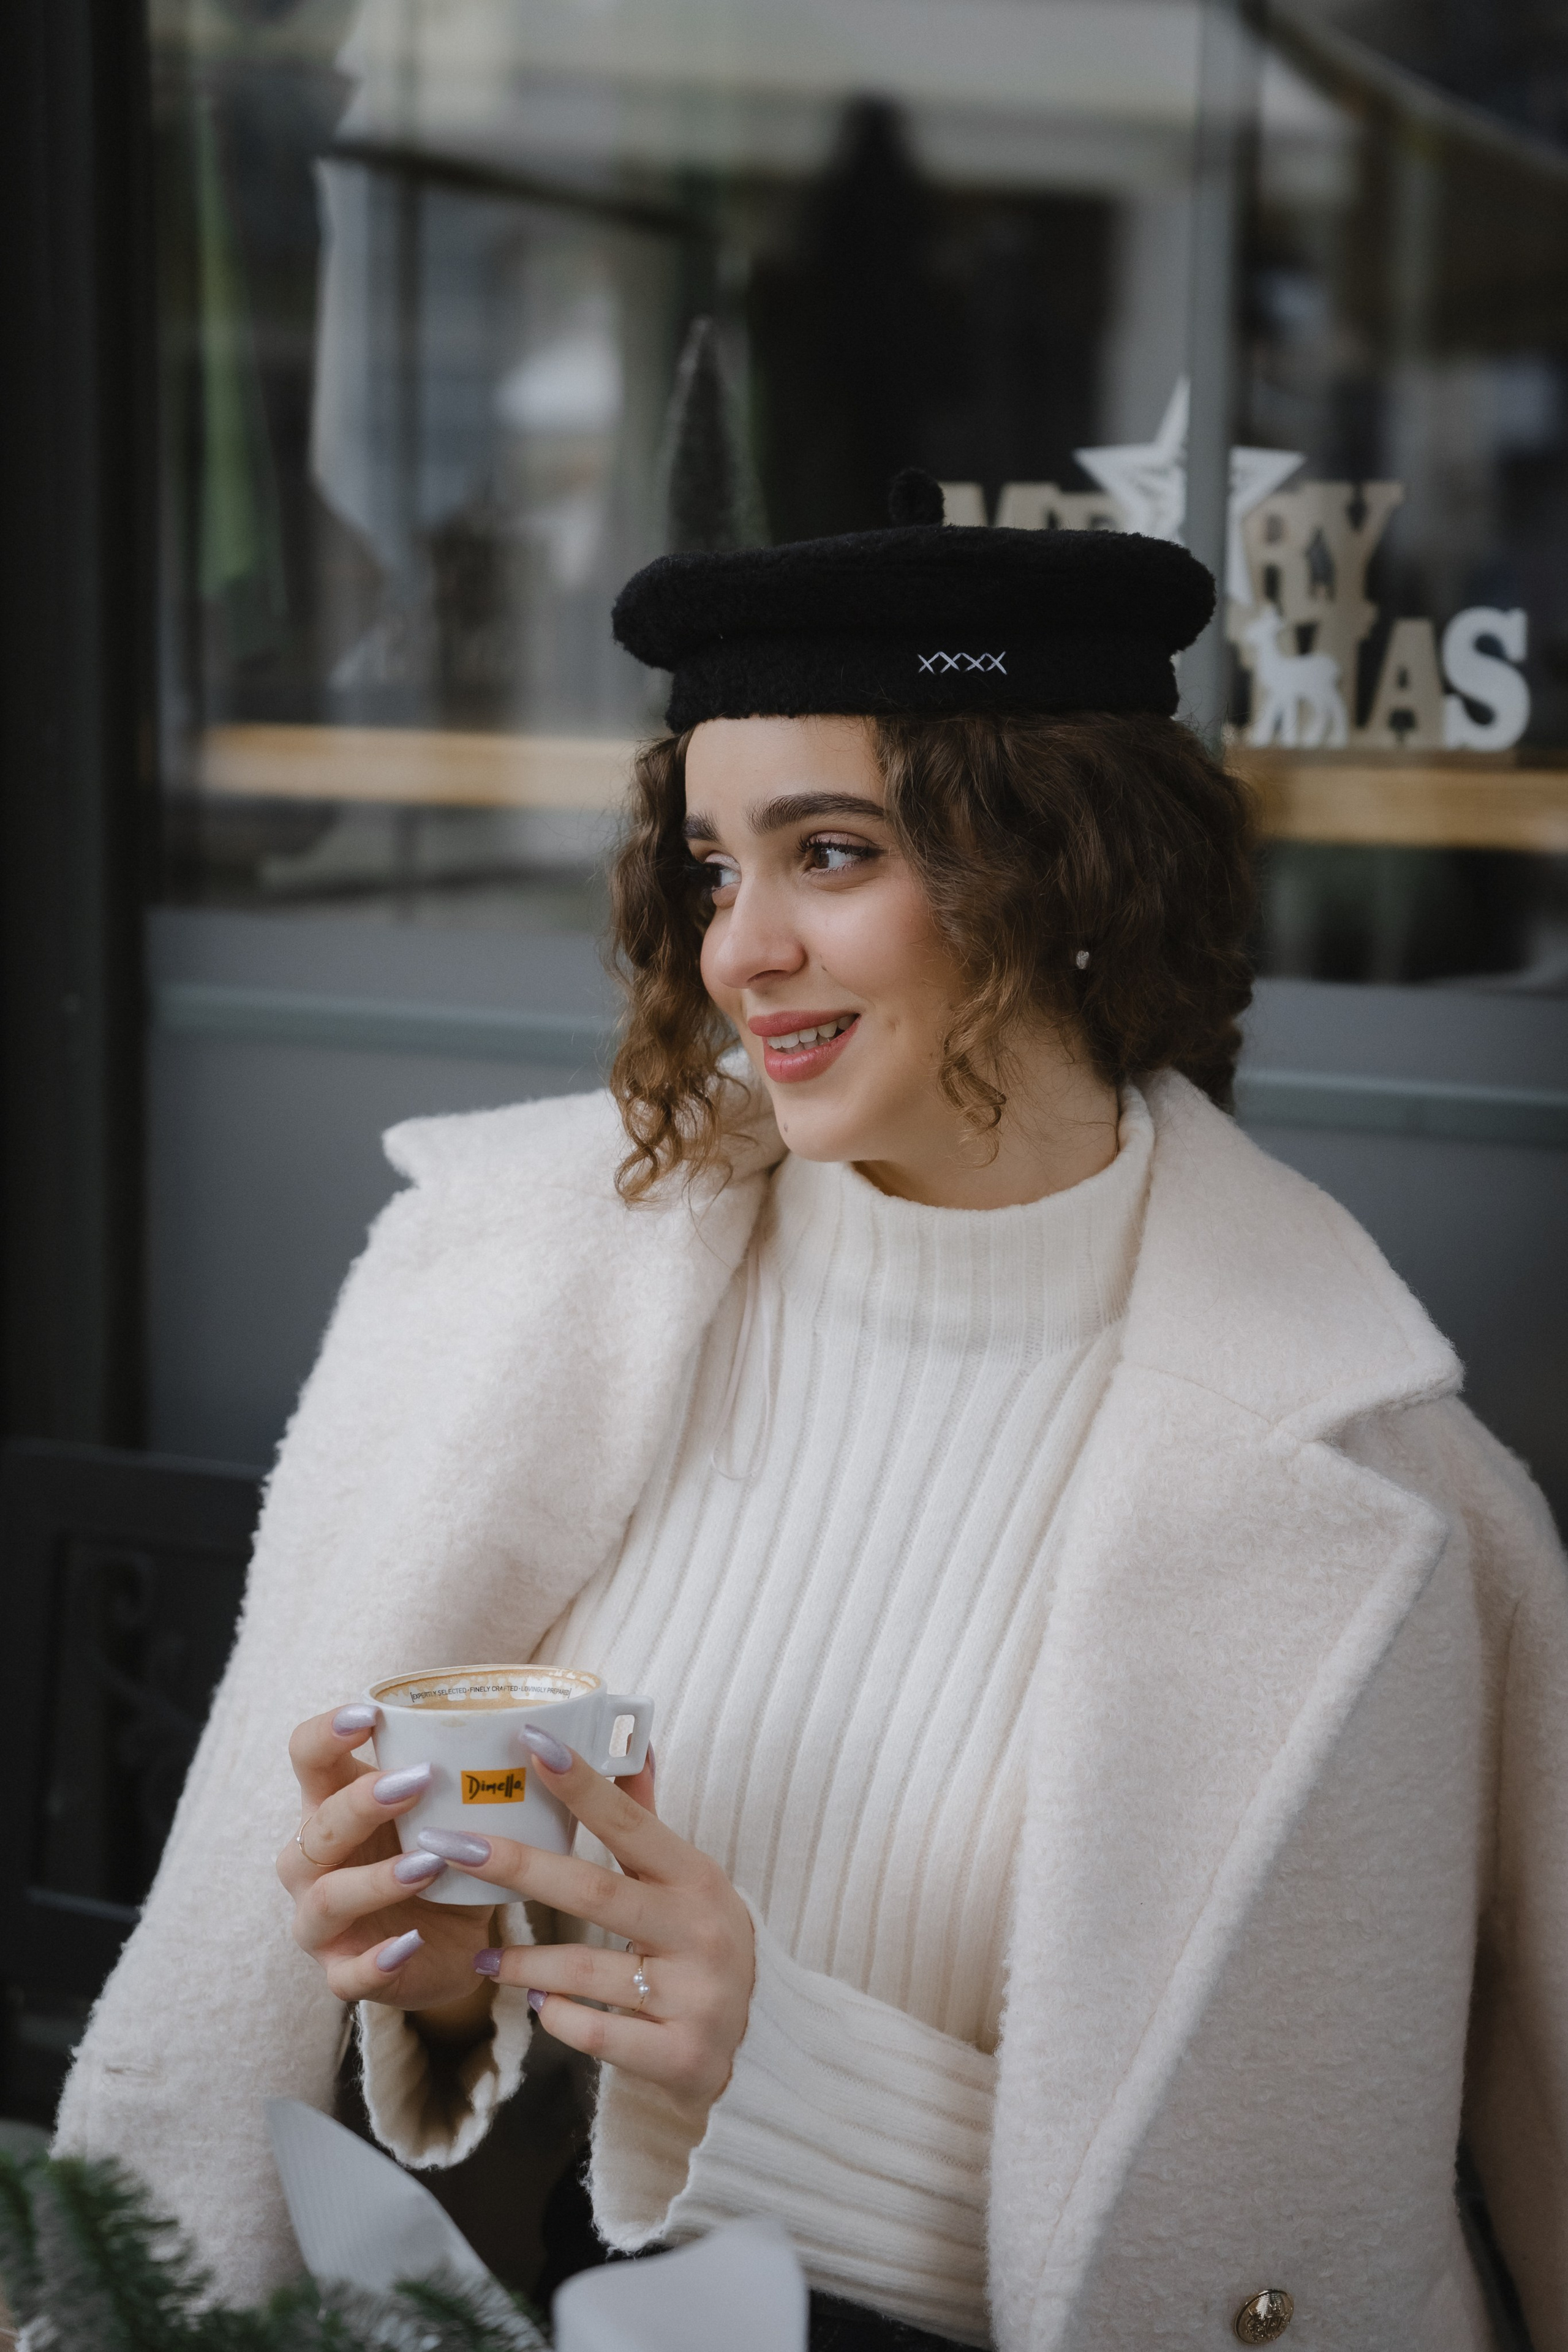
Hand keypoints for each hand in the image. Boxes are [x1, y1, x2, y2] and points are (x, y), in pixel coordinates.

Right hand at [277, 1705, 499, 2024]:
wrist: (445, 1949)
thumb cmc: (439, 1861)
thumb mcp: (448, 1815)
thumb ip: (471, 1778)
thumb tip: (542, 1731)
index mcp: (331, 1805)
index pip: (306, 1757)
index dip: (326, 1733)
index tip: (369, 1713)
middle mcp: (312, 1862)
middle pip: (317, 1827)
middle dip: (362, 1803)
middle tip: (418, 1781)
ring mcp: (320, 1923)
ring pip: (327, 1899)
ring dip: (376, 1880)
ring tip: (428, 1864)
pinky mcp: (342, 1974)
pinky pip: (349, 1974)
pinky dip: (378, 1959)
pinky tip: (412, 1942)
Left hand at [452, 1728, 754, 2125]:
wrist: (767, 2044)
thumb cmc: (709, 1944)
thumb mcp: (691, 1880)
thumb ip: (649, 1820)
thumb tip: (635, 1746)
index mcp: (696, 1878)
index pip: (630, 1823)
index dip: (582, 1785)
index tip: (532, 1746)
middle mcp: (696, 1931)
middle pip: (593, 1892)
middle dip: (518, 1866)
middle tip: (452, 1847)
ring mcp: (691, 1995)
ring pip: (585, 1970)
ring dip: (524, 1962)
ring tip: (484, 1958)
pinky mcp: (678, 2055)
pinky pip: (597, 2034)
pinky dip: (558, 2016)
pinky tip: (536, 2004)